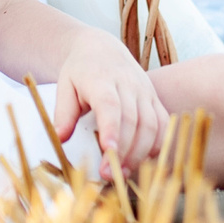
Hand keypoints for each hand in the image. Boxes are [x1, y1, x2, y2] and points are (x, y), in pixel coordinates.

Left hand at [51, 28, 166, 178]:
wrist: (102, 47)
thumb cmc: (80, 71)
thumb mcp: (64, 86)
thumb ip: (63, 113)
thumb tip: (60, 139)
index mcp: (101, 80)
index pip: (110, 106)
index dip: (112, 129)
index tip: (109, 151)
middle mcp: (128, 84)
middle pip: (133, 120)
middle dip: (124, 151)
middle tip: (109, 175)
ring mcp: (144, 90)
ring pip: (151, 124)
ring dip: (140, 152)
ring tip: (123, 173)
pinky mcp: (154, 97)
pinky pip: (163, 123)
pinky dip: (158, 144)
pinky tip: (144, 160)